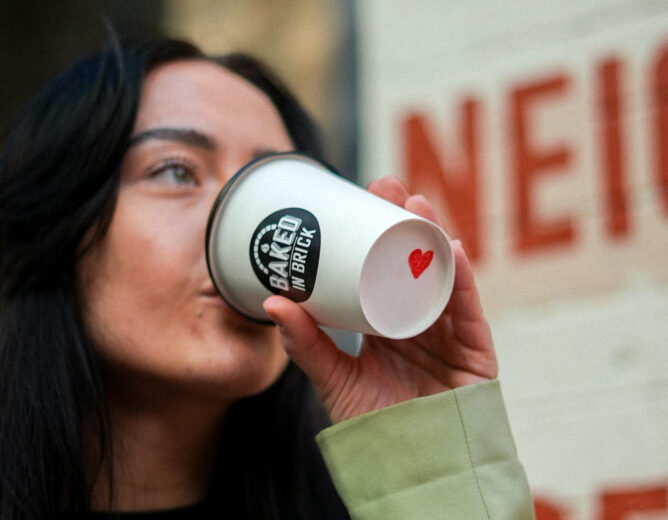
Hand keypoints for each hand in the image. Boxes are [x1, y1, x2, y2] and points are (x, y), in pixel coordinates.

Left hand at [262, 177, 496, 423]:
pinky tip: (450, 249)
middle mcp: (422, 320)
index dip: (377, 232)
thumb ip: (306, 344)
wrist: (413, 470)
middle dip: (405, 222)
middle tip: (386, 186)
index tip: (359, 196)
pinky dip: (462, 280)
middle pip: (418, 262)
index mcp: (390, 322)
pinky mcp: (475, 352)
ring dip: (433, 238)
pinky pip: (469, 311)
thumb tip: (271, 300)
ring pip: (444, 276)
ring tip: (414, 205)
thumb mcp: (334, 379)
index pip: (386, 268)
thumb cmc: (376, 426)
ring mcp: (450, 333)